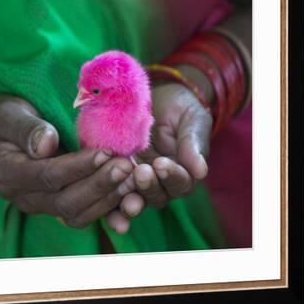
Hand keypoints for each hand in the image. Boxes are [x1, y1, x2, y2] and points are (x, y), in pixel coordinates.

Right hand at [0, 96, 134, 228]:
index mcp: (7, 172)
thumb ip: (25, 129)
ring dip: (107, 199)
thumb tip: (47, 145)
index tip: (105, 152)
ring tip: (133, 178)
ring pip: (77, 214)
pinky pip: (82, 213)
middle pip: (65, 201)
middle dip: (99, 184)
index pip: (48, 176)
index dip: (78, 167)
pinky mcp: (54, 204)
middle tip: (127, 166)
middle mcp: (23, 196)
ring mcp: (39, 204)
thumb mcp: (5, 114)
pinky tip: (128, 191)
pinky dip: (107, 206)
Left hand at [106, 83, 211, 232]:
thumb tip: (201, 172)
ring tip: (121, 189)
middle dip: (148, 187)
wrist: (155, 97)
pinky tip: (102, 205)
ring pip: (133, 199)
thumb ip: (193, 144)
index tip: (162, 163)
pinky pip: (110, 194)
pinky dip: (107, 203)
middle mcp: (159, 183)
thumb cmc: (179, 109)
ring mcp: (135, 181)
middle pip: (156, 196)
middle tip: (141, 173)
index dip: (172, 176)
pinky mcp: (114, 175)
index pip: (180, 183)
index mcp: (182, 173)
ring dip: (127, 200)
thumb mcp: (191, 120)